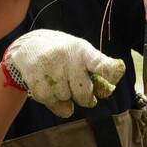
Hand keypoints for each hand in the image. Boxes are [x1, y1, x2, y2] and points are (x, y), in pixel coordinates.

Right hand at [2, 29, 125, 117]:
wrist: (30, 45)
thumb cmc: (63, 53)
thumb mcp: (80, 53)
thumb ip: (93, 74)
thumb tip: (94, 97)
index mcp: (82, 50)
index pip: (100, 63)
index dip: (111, 71)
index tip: (117, 72)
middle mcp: (67, 57)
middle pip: (83, 93)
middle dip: (84, 97)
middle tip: (78, 90)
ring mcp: (50, 66)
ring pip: (65, 98)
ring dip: (64, 97)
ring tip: (59, 84)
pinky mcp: (35, 77)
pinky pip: (49, 101)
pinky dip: (51, 101)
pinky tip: (50, 90)